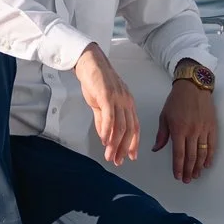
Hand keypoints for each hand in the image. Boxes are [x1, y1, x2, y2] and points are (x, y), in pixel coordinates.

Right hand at [74, 44, 138, 163]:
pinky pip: (110, 116)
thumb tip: (104, 137)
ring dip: (115, 144)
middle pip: (129, 129)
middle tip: (117, 161)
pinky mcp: (107, 96)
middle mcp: (126, 102)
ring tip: (109, 155)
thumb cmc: (96, 81)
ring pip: (120, 126)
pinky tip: (104, 140)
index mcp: (128, 104)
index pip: (134, 127)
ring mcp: (118, 99)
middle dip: (123, 148)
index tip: (130, 156)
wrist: (89, 63)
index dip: (133, 143)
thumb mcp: (101, 104)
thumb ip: (103, 121)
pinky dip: (108, 130)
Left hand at [153, 71, 217, 181]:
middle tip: (187, 180)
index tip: (178, 176)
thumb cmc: (176, 100)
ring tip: (196, 175)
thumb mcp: (164, 116)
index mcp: (178, 129)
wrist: (193, 87)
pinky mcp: (212, 127)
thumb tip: (156, 149)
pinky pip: (212, 145)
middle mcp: (192, 131)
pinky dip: (210, 156)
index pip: (179, 154)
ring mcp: (204, 130)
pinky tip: (207, 164)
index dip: (178, 167)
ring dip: (199, 166)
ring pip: (202, 153)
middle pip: (191, 156)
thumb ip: (162, 134)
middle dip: (188, 170)